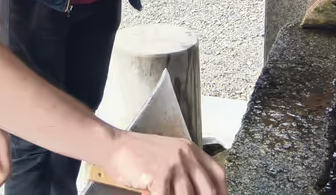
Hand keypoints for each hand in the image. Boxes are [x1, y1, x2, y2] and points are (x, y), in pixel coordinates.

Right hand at [105, 131, 225, 194]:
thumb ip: (184, 170)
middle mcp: (186, 155)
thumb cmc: (137, 153)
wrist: (114, 146)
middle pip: (208, 189)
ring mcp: (173, 164)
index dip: (221, 192)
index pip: (217, 174)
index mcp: (190, 150)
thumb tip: (194, 190)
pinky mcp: (159, 174)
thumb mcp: (167, 154)